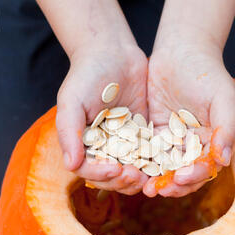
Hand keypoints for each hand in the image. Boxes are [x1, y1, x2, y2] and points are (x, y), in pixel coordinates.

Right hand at [56, 42, 148, 194]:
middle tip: (136, 176)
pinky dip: (155, 163)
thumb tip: (70, 165)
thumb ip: (69, 132)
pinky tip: (164, 164)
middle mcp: (103, 148)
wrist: (113, 53)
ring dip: (139, 178)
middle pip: (111, 176)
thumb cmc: (86, 75)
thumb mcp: (72, 101)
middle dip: (122, 181)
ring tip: (150, 176)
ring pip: (131, 171)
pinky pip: (150, 155)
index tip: (115, 170)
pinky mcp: (144, 136)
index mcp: (83, 144)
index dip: (100, 174)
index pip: (88, 170)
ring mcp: (124, 143)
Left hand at [143, 38, 234, 196]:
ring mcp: (173, 140)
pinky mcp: (154, 133)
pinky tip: (130, 168)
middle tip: (156, 190)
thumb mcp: (222, 98)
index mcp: (213, 142)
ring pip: (164, 167)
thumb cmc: (207, 73)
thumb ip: (227, 128)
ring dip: (155, 179)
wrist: (181, 51)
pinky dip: (141, 162)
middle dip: (172, 184)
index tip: (181, 178)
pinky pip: (147, 151)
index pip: (204, 167)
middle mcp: (193, 146)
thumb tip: (224, 161)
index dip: (194, 176)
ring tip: (143, 186)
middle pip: (183, 173)